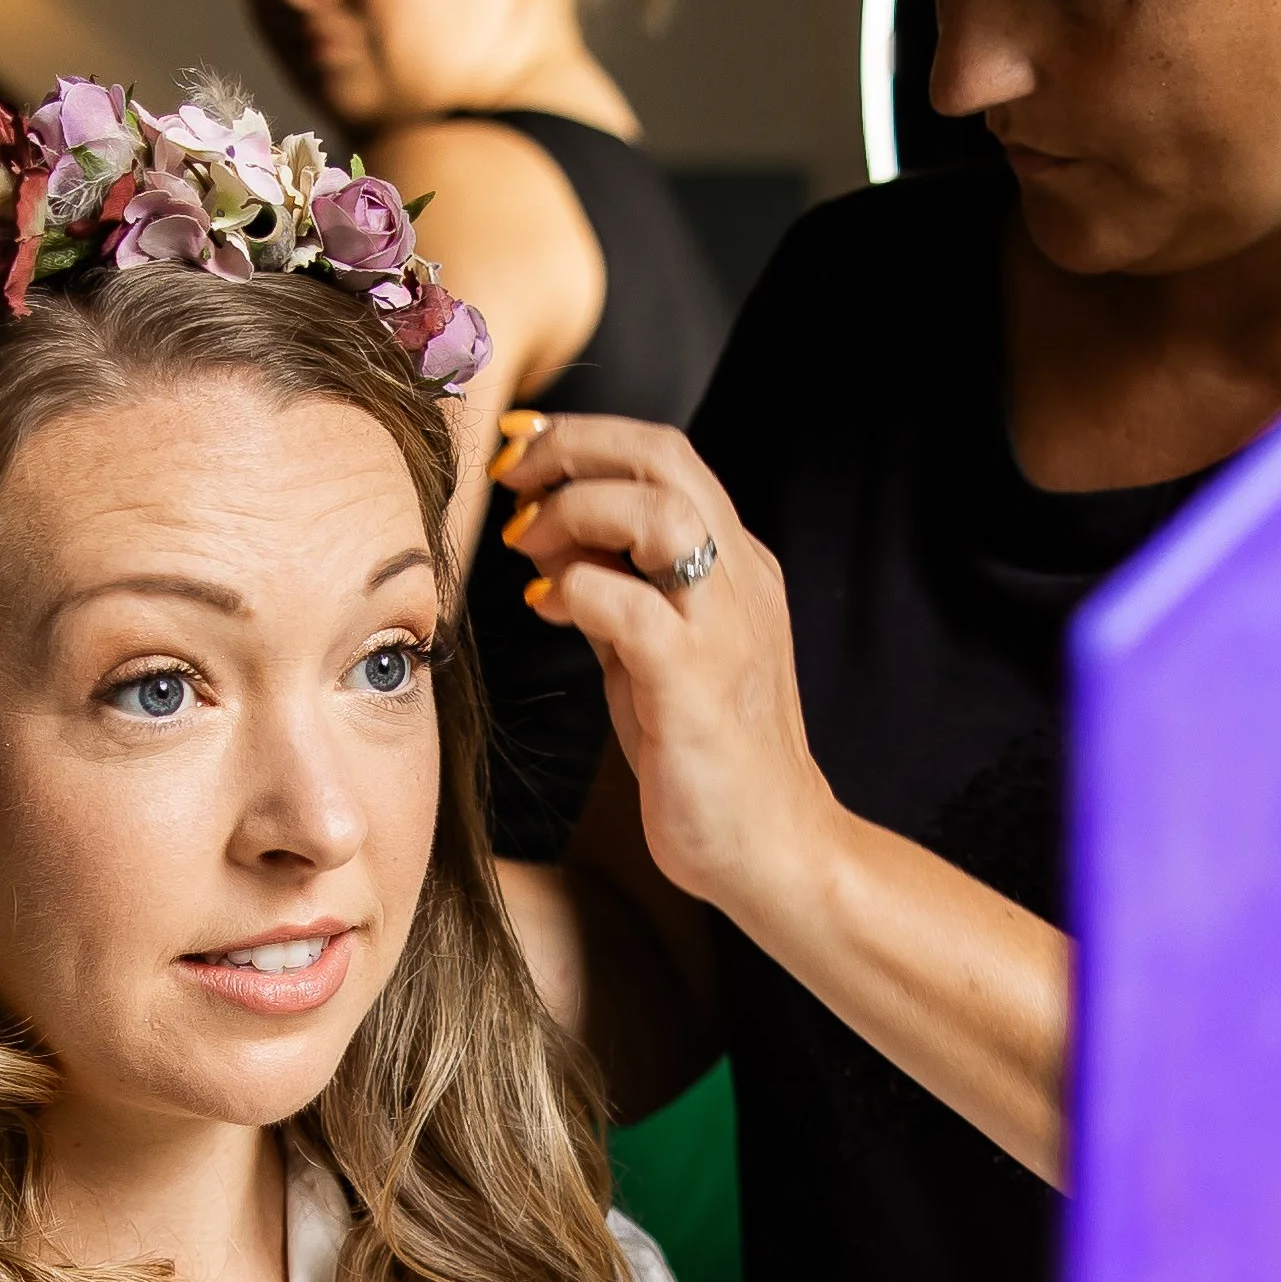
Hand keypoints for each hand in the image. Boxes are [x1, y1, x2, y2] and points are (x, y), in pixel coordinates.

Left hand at [487, 414, 833, 929]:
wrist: (771, 847)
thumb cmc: (707, 753)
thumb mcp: (652, 652)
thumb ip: (613, 589)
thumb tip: (546, 535)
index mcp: (735, 564)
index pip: (666, 454)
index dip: (585, 434)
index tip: (519, 450)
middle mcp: (740, 581)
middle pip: (664, 457)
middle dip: (571, 449)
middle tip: (508, 481)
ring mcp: (724, 630)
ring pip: (660, 513)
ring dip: (575, 510)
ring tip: (527, 545)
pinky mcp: (697, 687)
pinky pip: (633, 608)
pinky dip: (578, 591)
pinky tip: (547, 607)